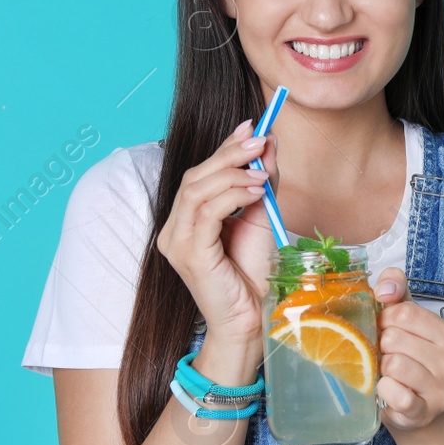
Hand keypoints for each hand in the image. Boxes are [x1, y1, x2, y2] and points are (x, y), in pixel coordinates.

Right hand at [155, 119, 280, 342]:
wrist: (254, 318)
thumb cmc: (253, 273)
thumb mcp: (260, 217)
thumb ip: (261, 183)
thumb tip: (269, 143)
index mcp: (187, 220)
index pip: (201, 174)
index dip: (225, 147)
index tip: (252, 126)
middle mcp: (174, 229)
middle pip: (195, 176)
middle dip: (229, 153)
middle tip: (259, 138)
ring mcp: (177, 242)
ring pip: (196, 190)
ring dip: (232, 172)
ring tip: (262, 169)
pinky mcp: (188, 254)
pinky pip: (206, 213)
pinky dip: (233, 195)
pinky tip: (257, 190)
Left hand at [372, 266, 443, 431]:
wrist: (419, 409)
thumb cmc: (412, 357)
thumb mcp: (408, 320)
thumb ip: (397, 290)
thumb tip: (385, 289)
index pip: (405, 313)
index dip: (386, 320)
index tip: (388, 330)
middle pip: (395, 338)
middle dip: (383, 345)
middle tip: (390, 355)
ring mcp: (443, 391)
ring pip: (393, 364)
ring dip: (382, 368)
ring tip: (391, 372)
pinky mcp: (424, 413)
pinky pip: (395, 394)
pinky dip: (384, 389)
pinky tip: (388, 389)